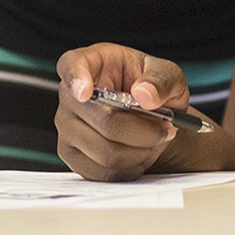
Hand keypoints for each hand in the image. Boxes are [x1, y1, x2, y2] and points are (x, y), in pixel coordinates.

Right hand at [55, 43, 213, 180]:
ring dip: (141, 151)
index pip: (72, 65)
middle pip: (104, 120)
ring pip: (106, 152)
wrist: (151, 117)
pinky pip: (104, 172)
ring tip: (154, 139)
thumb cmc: (152, 89)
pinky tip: (140, 153)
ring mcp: (67, 128)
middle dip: (144, 130)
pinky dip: (132, 167)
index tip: (86, 91)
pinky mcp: (74, 157)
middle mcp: (70, 95)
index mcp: (89, 62)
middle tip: (166, 127)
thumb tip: (144, 94)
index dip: (77, 78)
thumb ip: (160, 80)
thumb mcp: (167, 74)